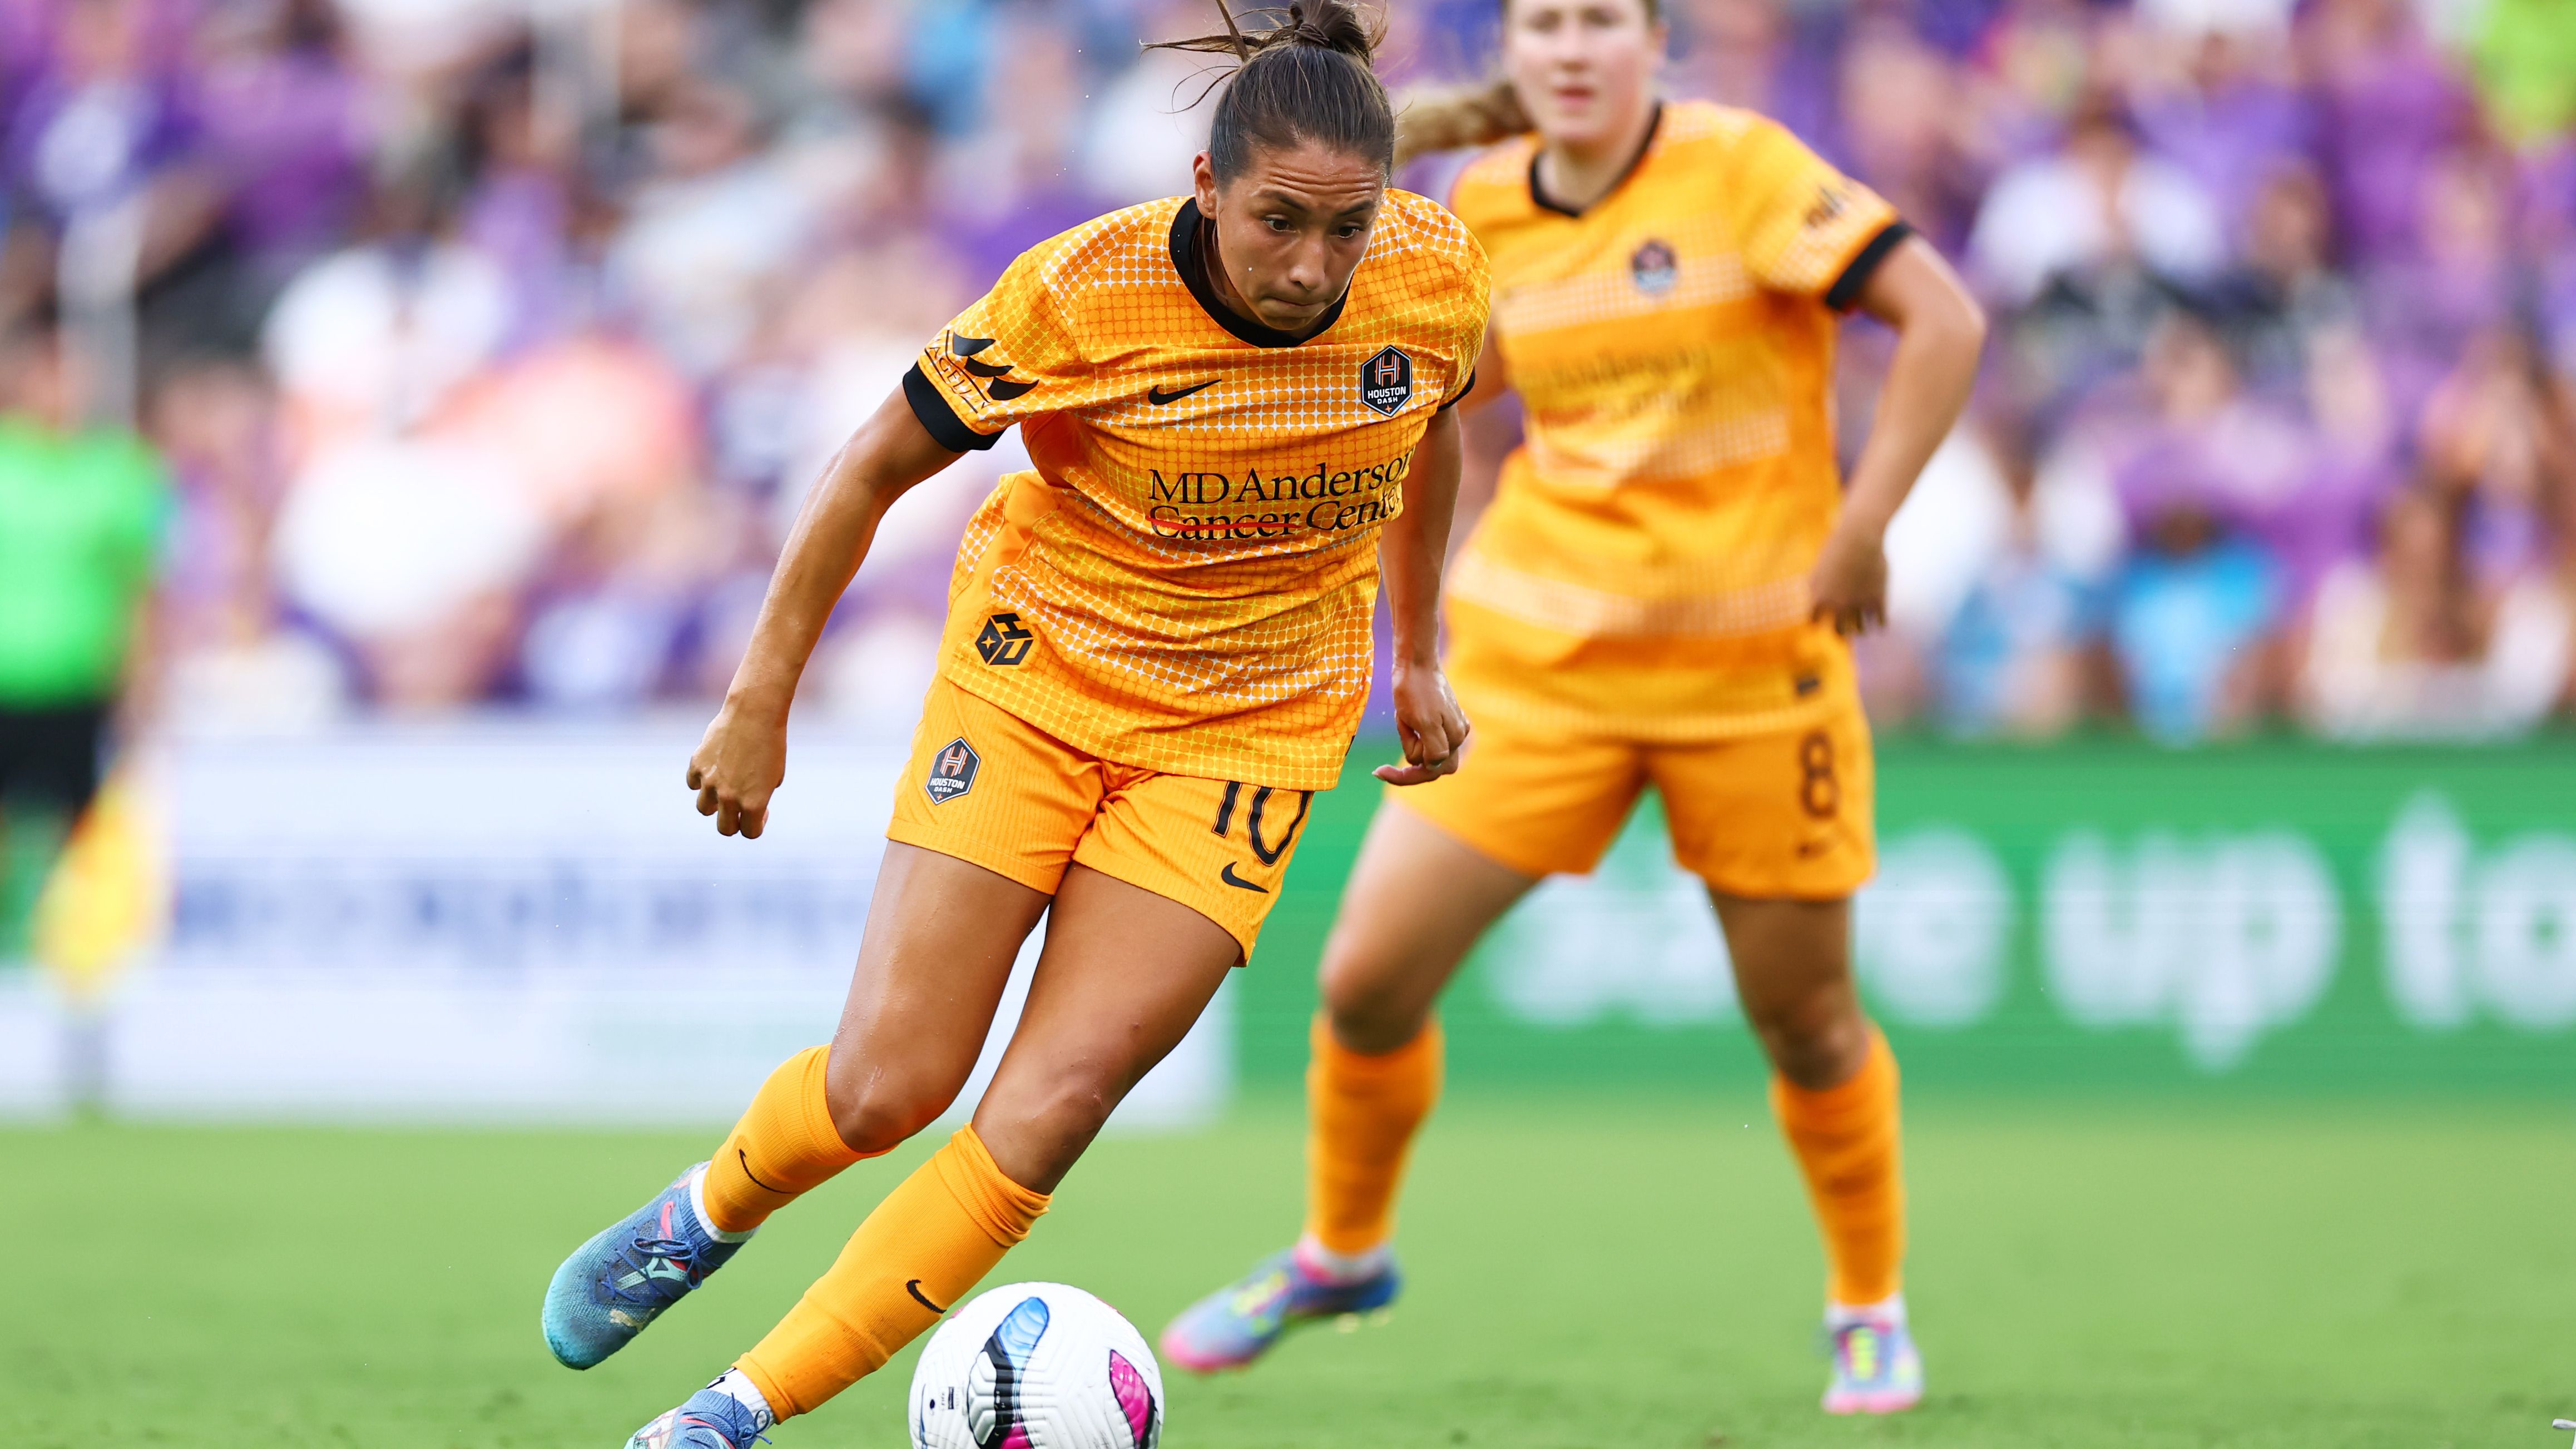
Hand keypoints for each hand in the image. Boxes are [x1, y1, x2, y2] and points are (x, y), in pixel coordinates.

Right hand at [687, 699, 788, 837]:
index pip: (750, 833)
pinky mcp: (697, 765)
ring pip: (704, 808)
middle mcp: (729, 797)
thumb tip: (747, 805)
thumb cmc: (771, 743)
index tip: (762, 811)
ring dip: (714, 804)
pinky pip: (693, 783)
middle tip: (740, 807)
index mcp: (753, 803)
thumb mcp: (775, 775)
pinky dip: (701, 780)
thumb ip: (760, 795)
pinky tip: (713, 769)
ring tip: (724, 788)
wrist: (754, 713)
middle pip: (725, 828)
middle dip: (733, 821)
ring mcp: (710, 782)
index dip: (757, 824)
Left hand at [1373, 660, 1470, 785]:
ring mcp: (1452, 729)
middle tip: (1392, 743)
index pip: (1429, 771)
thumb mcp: (1423, 722)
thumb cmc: (1415, 689)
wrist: (1414, 661)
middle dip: (1409, 756)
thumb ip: (1435, 749)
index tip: (1377, 771)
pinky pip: (1424, 739)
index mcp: (1455, 738)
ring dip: (1409, 742)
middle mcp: (1458, 737)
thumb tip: (1434, 766)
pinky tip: (1405, 717)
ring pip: (1425, 753)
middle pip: (1430, 766)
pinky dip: (1410, 734)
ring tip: (1403, 719)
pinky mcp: (1443, 721)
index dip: (1404, 776)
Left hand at [1808, 521, 1889, 636]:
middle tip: (1844, 632)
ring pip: (1860, 630)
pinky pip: (1880, 623)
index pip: (1814, 622)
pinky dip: (1880, 623)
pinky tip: (1879, 621)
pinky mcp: (1878, 600)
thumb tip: (1813, 607)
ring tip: (1862, 628)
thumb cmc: (1837, 550)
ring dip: (1860, 629)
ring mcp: (1858, 604)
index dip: (1818, 621)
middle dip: (1841, 633)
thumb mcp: (1818, 570)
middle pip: (1838, 632)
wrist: (1859, 537)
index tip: (1824, 619)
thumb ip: (1814, 590)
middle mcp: (1837, 606)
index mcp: (1819, 599)